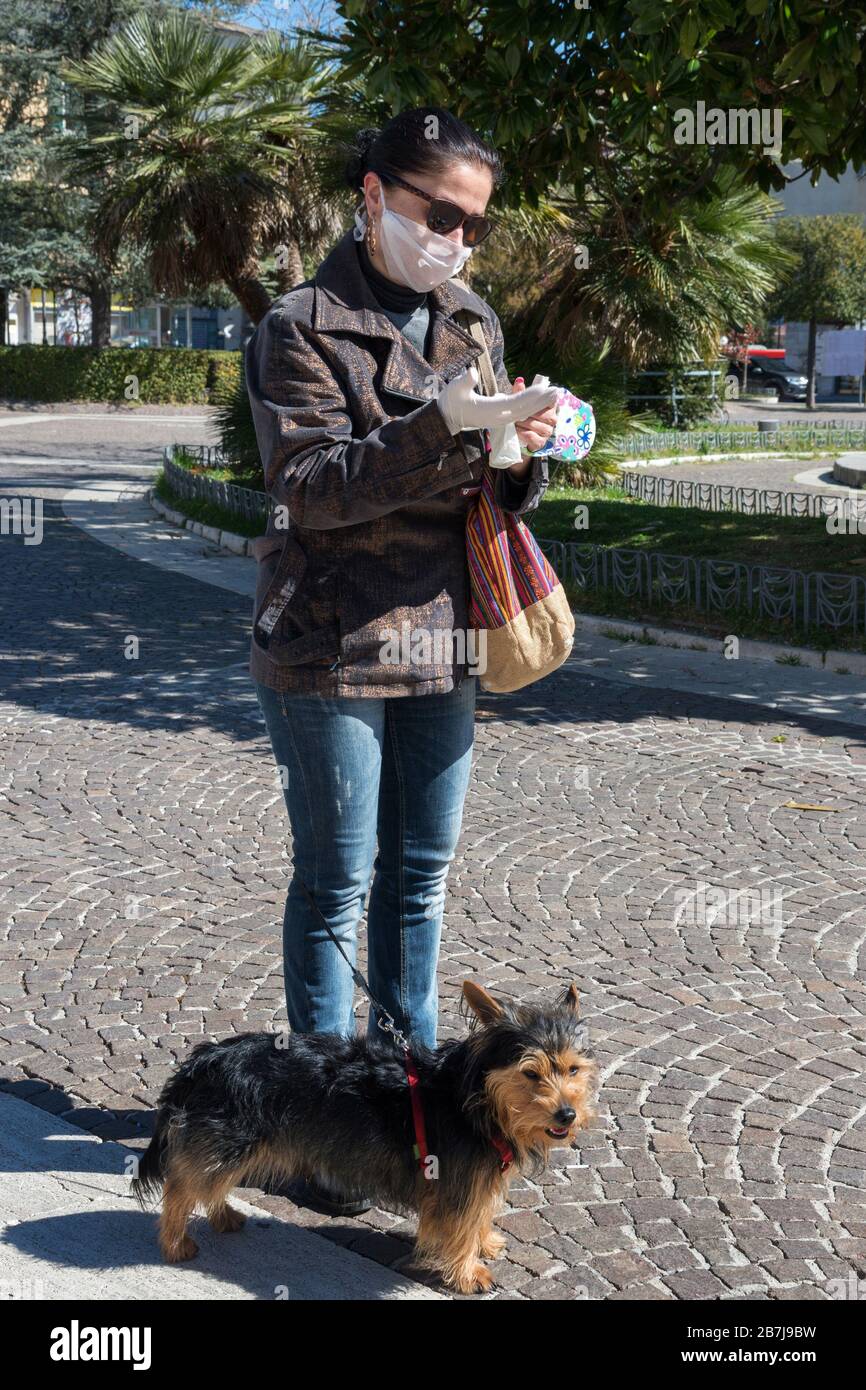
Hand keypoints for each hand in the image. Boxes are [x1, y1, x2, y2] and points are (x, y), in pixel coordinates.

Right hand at [436, 365, 558, 435]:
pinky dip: (533, 406)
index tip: (544, 388)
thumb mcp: (455, 389)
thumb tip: (471, 373)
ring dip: (541, 403)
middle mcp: (500, 417)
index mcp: (491, 410)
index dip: (531, 395)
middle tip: (558, 391)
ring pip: (525, 412)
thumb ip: (464, 381)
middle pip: (525, 409)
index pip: (515, 403)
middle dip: (542, 400)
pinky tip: (543, 400)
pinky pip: (521, 413)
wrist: (447, 419)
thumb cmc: (451, 402)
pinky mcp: (502, 418)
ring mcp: (502, 419)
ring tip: (556, 395)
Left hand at [512, 376, 556, 457]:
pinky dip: (525, 434)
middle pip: (545, 415)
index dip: (541, 401)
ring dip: (525, 424)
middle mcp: (552, 418)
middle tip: (517, 414)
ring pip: (539, 427)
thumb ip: (520, 392)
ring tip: (515, 423)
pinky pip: (535, 438)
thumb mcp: (520, 403)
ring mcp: (548, 431)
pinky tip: (518, 431)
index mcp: (550, 406)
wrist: (516, 435)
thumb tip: (519, 381)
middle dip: (529, 414)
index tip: (530, 402)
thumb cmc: (521, 415)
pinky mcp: (541, 443)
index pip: (551, 401)